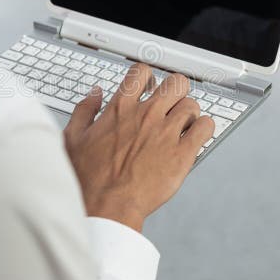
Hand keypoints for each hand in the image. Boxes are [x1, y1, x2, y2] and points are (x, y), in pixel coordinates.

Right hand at [63, 63, 214, 231]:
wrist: (107, 207)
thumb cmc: (89, 179)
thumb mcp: (73, 138)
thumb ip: (84, 110)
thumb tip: (94, 94)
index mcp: (120, 109)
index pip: (141, 72)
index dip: (147, 77)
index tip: (149, 86)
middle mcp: (146, 116)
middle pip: (176, 83)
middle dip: (175, 91)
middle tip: (172, 104)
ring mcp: (166, 133)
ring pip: (192, 104)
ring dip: (190, 112)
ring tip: (184, 124)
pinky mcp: (182, 153)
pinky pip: (206, 127)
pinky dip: (205, 128)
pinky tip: (197, 136)